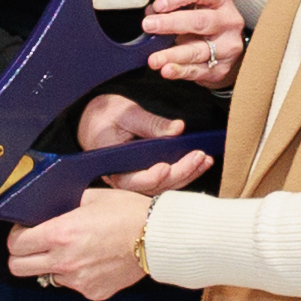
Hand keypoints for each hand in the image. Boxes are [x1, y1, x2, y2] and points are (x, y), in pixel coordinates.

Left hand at [7, 184, 170, 299]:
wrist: (159, 238)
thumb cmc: (129, 212)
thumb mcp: (91, 197)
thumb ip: (64, 203)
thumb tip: (47, 206)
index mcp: (60, 233)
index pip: (15, 244)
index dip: (17, 237)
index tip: (25, 232)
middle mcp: (64, 260)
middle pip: (18, 268)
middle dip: (22, 256)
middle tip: (35, 246)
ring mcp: (78, 280)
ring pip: (47, 277)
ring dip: (52, 265)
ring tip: (74, 251)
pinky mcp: (92, 292)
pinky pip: (72, 285)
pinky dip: (77, 275)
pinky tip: (93, 261)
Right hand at [74, 92, 207, 173]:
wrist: (96, 120)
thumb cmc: (107, 115)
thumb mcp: (127, 113)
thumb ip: (151, 123)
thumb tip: (178, 129)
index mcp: (113, 165)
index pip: (131, 180)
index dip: (150, 177)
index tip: (166, 167)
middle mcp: (124, 178)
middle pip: (153, 185)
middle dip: (179, 173)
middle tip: (198, 157)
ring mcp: (136, 180)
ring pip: (163, 186)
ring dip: (187, 175)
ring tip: (205, 160)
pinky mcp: (146, 176)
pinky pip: (166, 180)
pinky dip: (184, 172)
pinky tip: (200, 163)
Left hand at [142, 0, 246, 86]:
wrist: (225, 48)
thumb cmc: (204, 21)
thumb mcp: (193, 5)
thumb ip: (173, 5)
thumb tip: (151, 13)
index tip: (157, 5)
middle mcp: (228, 21)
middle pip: (200, 21)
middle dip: (171, 23)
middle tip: (148, 25)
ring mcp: (227, 46)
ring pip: (198, 50)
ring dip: (173, 54)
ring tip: (154, 59)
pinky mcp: (221, 68)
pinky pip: (198, 71)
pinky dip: (180, 71)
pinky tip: (167, 70)